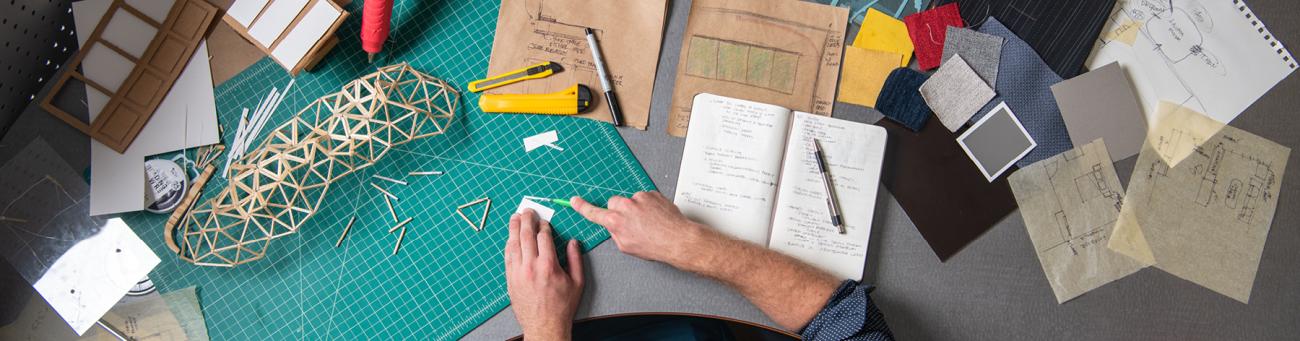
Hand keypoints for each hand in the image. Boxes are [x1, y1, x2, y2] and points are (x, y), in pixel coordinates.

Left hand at [504, 209, 583, 340]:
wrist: (544, 326)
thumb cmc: (562, 306)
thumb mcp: (577, 283)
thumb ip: (576, 260)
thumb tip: (573, 242)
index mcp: (548, 265)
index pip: (543, 236)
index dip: (543, 226)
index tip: (544, 221)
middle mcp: (531, 266)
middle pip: (525, 235)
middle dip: (527, 220)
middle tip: (527, 211)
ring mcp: (518, 272)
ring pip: (514, 244)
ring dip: (514, 228)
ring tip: (516, 218)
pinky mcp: (510, 279)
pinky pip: (508, 256)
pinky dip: (509, 244)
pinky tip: (511, 238)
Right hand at [571, 192, 707, 267]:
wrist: (677, 239)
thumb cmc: (655, 246)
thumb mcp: (627, 247)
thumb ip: (616, 233)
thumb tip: (615, 226)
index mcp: (616, 222)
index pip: (594, 212)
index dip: (582, 207)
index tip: (574, 200)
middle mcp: (626, 207)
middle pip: (614, 203)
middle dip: (619, 210)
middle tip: (631, 223)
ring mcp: (639, 198)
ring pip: (631, 200)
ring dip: (636, 209)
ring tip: (649, 222)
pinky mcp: (652, 193)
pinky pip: (645, 198)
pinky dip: (649, 205)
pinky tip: (656, 217)